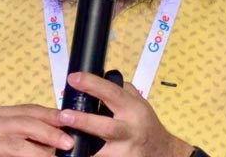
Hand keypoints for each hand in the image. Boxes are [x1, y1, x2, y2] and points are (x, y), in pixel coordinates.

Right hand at [0, 104, 73, 155]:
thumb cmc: (0, 155)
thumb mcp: (21, 141)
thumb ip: (36, 137)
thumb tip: (65, 135)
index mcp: (3, 113)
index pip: (32, 110)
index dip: (52, 114)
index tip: (71, 119)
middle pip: (27, 121)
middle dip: (50, 131)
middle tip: (69, 142)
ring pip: (19, 143)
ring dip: (41, 152)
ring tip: (58, 156)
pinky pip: (10, 155)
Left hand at [58, 72, 192, 156]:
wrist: (163, 152)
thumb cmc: (147, 123)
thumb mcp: (139, 102)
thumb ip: (121, 90)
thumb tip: (100, 77)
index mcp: (132, 109)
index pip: (111, 93)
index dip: (92, 84)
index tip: (74, 78)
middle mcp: (129, 130)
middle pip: (105, 127)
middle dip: (84, 121)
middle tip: (63, 115)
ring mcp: (124, 152)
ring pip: (100, 152)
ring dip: (81, 146)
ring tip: (61, 141)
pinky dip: (85, 156)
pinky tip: (72, 152)